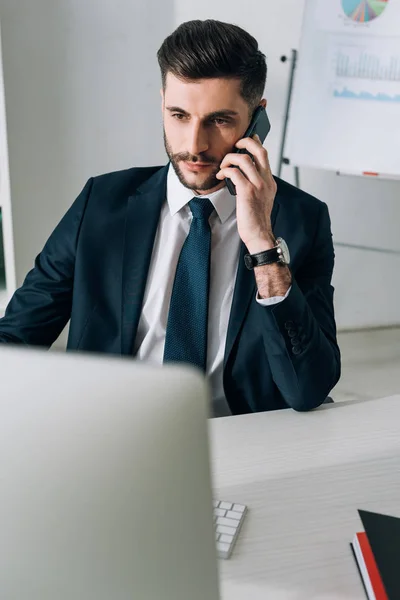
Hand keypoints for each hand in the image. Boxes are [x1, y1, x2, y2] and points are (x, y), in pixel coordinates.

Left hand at [216, 135, 276, 253]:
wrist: (259, 235)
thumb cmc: (256, 220)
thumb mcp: (261, 198)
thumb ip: (256, 185)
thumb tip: (241, 174)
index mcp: (269, 181)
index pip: (264, 154)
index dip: (254, 143)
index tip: (243, 142)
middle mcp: (266, 181)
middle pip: (259, 150)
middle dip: (244, 142)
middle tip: (234, 146)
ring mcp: (258, 186)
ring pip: (244, 159)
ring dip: (229, 159)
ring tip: (223, 166)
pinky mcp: (247, 192)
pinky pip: (234, 172)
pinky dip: (225, 171)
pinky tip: (220, 176)